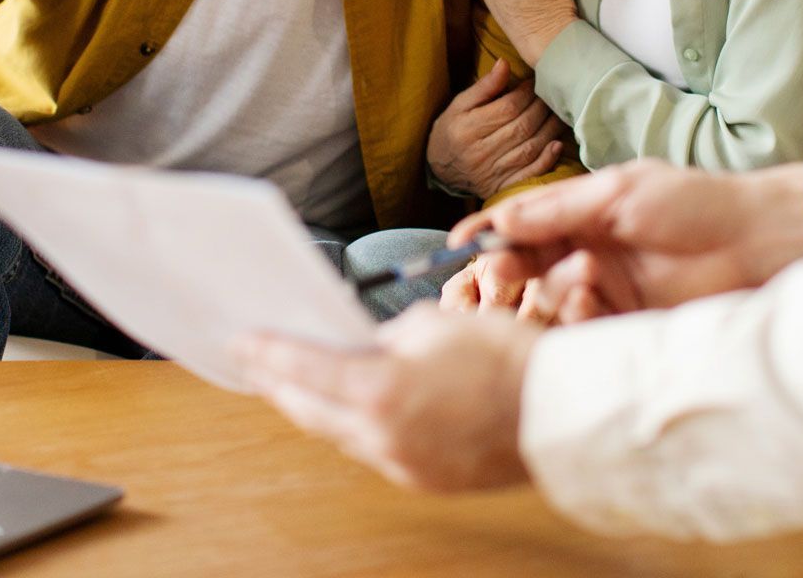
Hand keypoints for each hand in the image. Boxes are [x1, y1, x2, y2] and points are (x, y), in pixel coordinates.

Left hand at [236, 304, 538, 491]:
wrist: (560, 411)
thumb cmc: (506, 357)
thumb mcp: (439, 323)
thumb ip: (391, 335)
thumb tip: (373, 346)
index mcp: (379, 391)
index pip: (303, 368)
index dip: (267, 352)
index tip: (242, 342)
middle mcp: (382, 437)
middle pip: (309, 411)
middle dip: (280, 385)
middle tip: (257, 364)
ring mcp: (403, 465)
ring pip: (342, 435)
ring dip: (318, 409)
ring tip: (301, 384)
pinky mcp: (426, 479)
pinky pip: (377, 451)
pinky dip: (359, 427)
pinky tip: (361, 409)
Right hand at [427, 59, 565, 197]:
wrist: (440, 170)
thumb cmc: (452, 130)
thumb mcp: (459, 105)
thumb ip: (484, 86)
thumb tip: (504, 63)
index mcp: (467, 129)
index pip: (507, 108)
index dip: (526, 94)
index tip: (535, 83)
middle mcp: (480, 153)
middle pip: (522, 127)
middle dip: (541, 109)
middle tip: (552, 95)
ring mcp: (492, 173)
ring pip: (529, 149)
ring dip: (550, 130)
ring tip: (559, 114)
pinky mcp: (502, 187)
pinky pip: (529, 175)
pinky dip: (546, 160)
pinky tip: (557, 145)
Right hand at [448, 161, 802, 324]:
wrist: (754, 243)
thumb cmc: (693, 204)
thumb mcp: (619, 194)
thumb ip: (559, 209)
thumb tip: (501, 220)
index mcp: (580, 216)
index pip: (520, 226)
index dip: (487, 234)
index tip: (459, 245)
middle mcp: (585, 254)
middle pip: (525, 267)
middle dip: (509, 268)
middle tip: (503, 271)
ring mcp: (603, 291)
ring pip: (548, 300)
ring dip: (553, 289)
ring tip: (582, 276)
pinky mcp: (622, 326)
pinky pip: (579, 329)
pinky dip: (576, 316)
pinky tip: (591, 299)